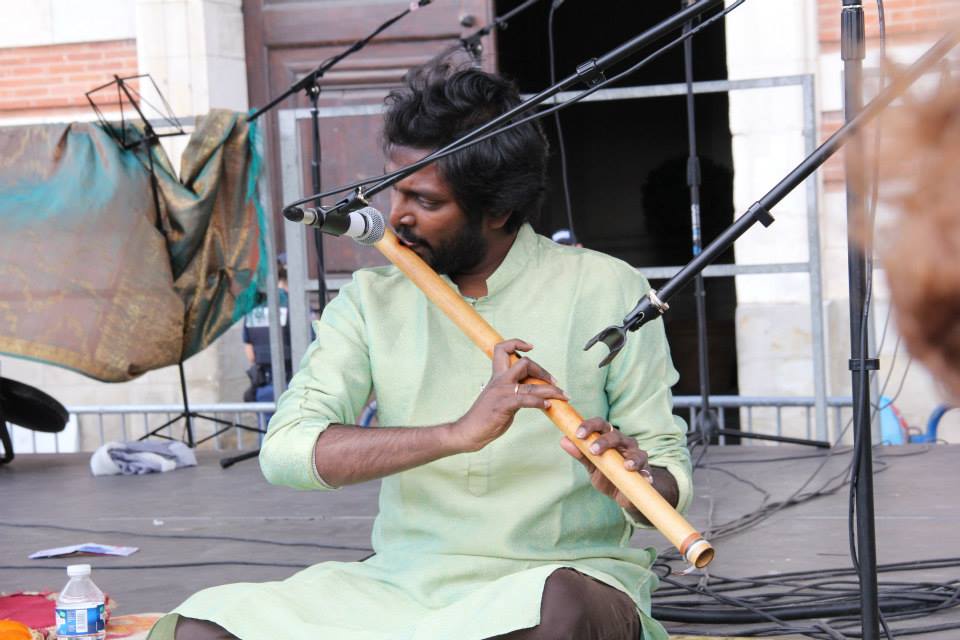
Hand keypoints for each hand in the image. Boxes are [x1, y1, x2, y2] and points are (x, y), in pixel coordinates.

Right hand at [451, 339, 567, 451]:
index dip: (517, 343)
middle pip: (524, 363)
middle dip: (543, 371)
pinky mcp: (504, 405)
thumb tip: (533, 390)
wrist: (469, 431)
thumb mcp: (500, 397)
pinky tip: (548, 406)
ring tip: (563, 396)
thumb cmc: (485, 417)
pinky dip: (540, 402)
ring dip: (551, 390)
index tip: (531, 347)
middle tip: (555, 382)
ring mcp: (502, 392)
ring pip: (532, 385)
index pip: (502, 349)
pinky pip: (527, 400)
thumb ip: (514, 389)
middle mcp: (499, 380)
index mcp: (497, 376)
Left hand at [559, 417, 653, 511]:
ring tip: (627, 466)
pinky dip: (646, 475)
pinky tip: (646, 479)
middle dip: (604, 441)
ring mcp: (636, 456)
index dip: (589, 426)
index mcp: (608, 438)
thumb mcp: (592, 465)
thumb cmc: (607, 474)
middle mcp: (624, 443)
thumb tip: (563, 440)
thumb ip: (581, 454)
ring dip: (632, 459)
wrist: (624, 493)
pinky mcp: (645, 472)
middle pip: (616, 435)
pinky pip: (647, 472)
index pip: (600, 424)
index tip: (578, 434)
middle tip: (593, 451)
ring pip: (637, 453)